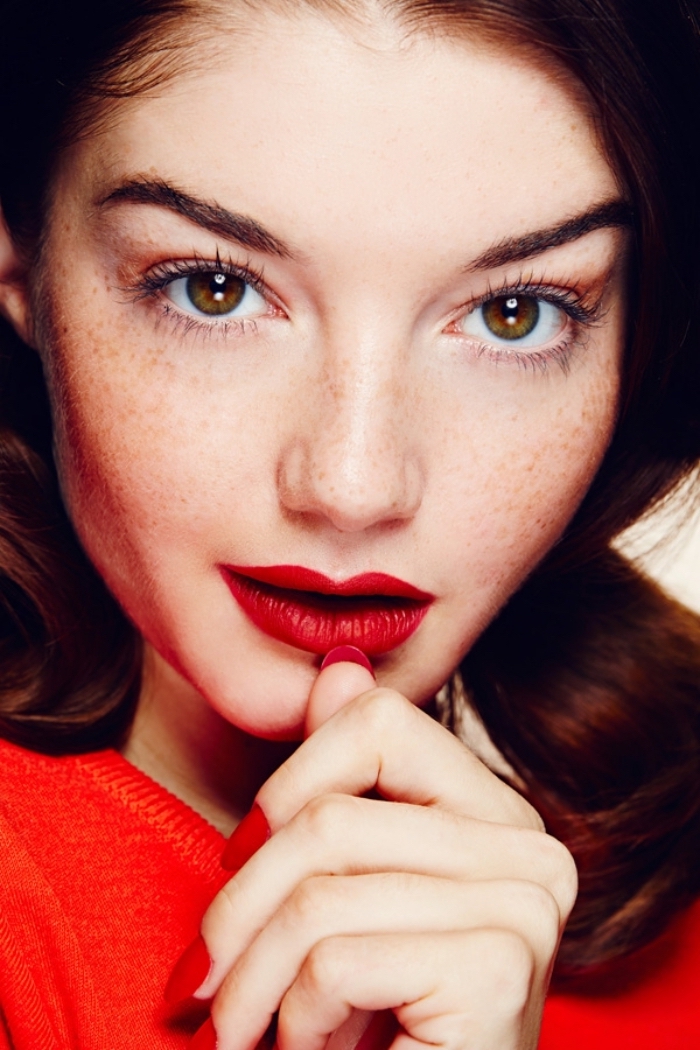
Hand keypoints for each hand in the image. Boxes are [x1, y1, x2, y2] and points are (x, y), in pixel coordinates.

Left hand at [186, 660, 576, 1049]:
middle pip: (331, 816)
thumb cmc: (376, 1022)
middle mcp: (530, 845)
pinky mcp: (501, 967)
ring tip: (242, 1034)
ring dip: (250, 984)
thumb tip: (339, 661)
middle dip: (238, 912)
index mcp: (496, 812)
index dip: (287, 785)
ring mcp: (526, 901)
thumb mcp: (348, 892)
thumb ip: (347, 778)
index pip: (378, 721)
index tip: (237, 861)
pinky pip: (336, 959)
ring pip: (319, 891)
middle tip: (203, 987)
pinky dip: (290, 1022)